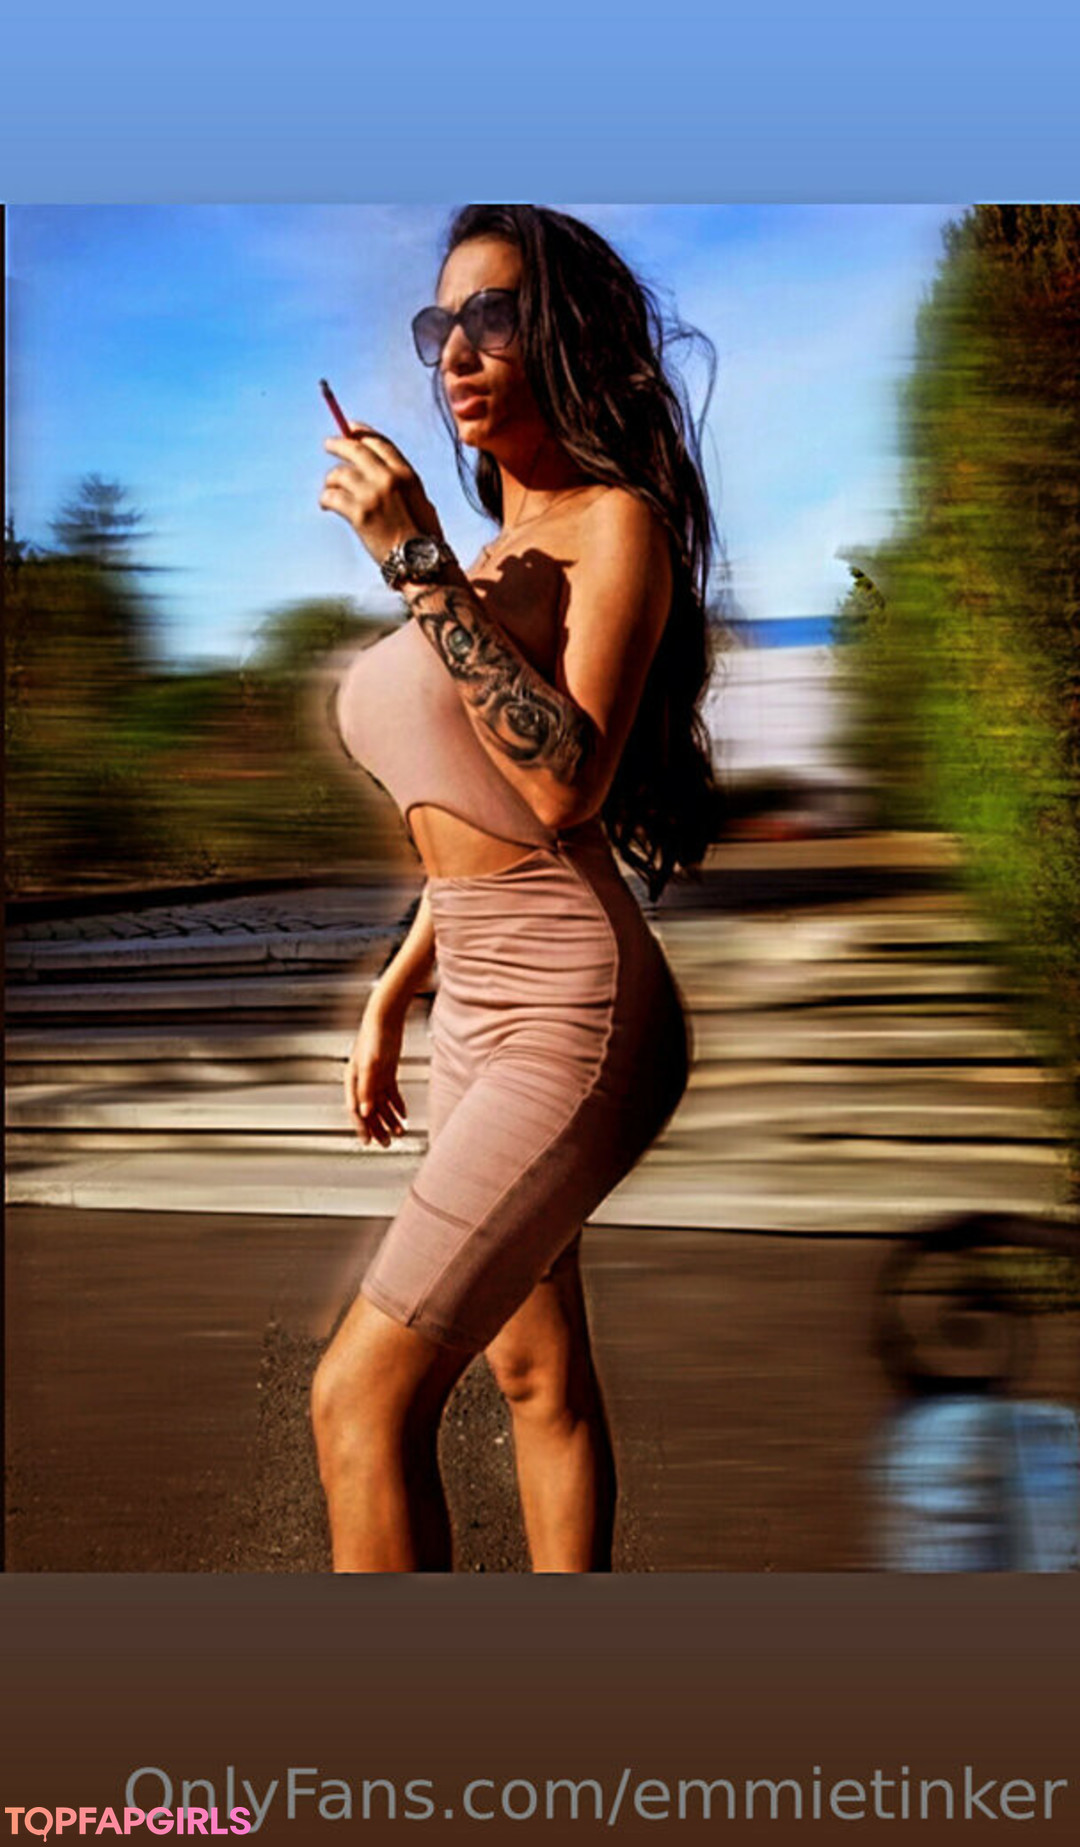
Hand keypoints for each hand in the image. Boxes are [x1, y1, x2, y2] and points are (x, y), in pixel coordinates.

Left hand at [320, 421, 445, 567]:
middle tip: (328, 444)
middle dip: (338, 444)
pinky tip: (325, 505)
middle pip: (355, 449)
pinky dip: (325, 499)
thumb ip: (400, 482)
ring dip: (331, 481)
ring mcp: (371, 495)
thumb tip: (377, 469)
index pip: (378, 443)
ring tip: (330, 490)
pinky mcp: (358, 514)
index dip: (361, 432)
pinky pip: (331, 497)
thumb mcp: (420, 500)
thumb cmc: (423, 537)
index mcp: (406, 473)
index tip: (350, 428)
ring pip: (339, 474)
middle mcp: (388, 478)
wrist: (420, 563)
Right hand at [343, 992, 408, 1147]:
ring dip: (390, 1119)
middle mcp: (362, 1080)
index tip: (368, 1142)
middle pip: (369, 1110)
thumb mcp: (370, 1065)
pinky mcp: (386, 1071)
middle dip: (378, 1128)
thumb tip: (365, 1112)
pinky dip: (397, 1106)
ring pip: (381, 1104)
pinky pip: (390, 1094)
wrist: (386, 1016)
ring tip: (399, 1132)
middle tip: (386, 1144)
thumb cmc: (374, 1036)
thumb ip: (366, 1090)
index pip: (356, 1110)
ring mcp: (375, 1076)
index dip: (362, 1127)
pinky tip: (404, 1115)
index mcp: (353, 1080)